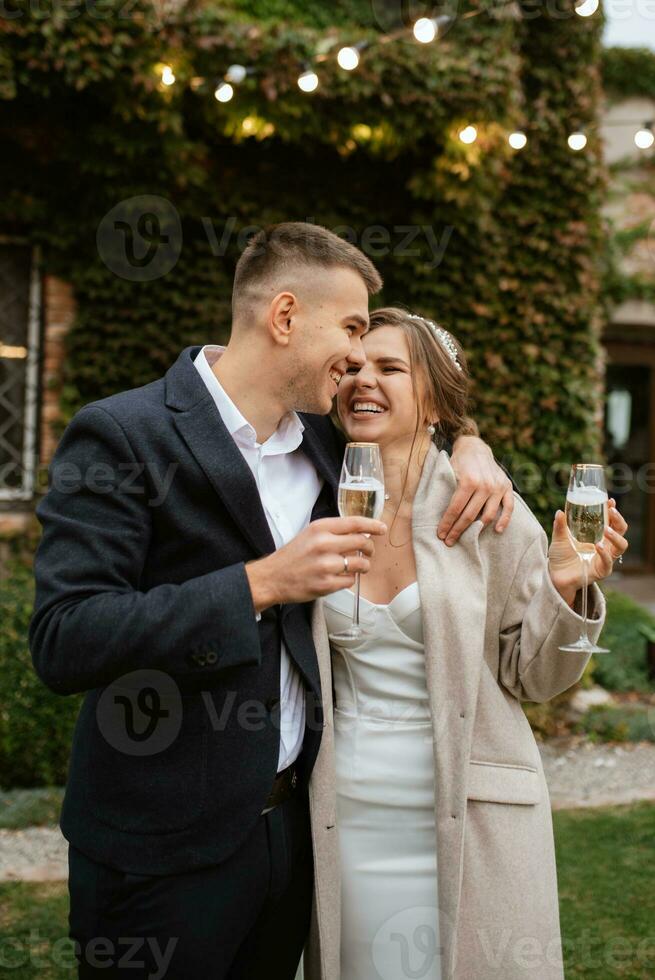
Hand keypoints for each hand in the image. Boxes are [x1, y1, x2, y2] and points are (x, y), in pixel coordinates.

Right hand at [245, 516, 386, 609]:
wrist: (272, 577)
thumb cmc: (293, 555)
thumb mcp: (310, 534)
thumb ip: (333, 532)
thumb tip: (361, 533)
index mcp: (320, 528)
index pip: (354, 523)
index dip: (372, 525)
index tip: (381, 528)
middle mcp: (323, 544)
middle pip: (362, 542)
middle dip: (370, 548)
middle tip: (368, 552)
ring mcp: (325, 565)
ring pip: (360, 563)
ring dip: (363, 566)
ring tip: (355, 566)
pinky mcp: (326, 584)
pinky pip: (350, 580)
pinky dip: (349, 579)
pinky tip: (339, 577)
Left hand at [437, 435, 513, 544]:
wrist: (475, 447)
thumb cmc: (459, 462)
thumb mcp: (449, 472)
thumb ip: (448, 490)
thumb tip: (439, 515)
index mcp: (468, 481)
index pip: (456, 509)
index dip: (447, 523)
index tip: (440, 534)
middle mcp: (485, 485)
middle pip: (470, 515)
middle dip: (457, 530)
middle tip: (449, 541)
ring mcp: (497, 487)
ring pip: (488, 515)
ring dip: (476, 531)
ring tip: (467, 540)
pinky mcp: (507, 487)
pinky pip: (509, 508)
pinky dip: (504, 520)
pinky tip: (497, 531)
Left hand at [548, 498, 628, 602]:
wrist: (555, 576)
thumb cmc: (560, 557)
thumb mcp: (559, 538)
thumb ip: (560, 525)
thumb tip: (559, 511)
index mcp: (598, 536)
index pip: (611, 522)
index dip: (613, 511)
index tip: (610, 501)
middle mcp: (605, 546)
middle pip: (621, 531)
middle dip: (619, 520)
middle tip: (612, 511)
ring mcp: (605, 558)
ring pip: (621, 546)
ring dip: (616, 536)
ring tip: (606, 530)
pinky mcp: (601, 571)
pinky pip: (608, 562)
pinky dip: (604, 553)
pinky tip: (598, 546)